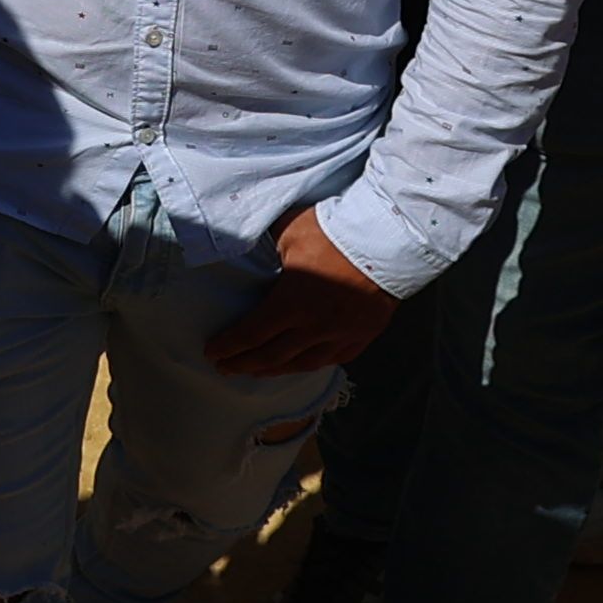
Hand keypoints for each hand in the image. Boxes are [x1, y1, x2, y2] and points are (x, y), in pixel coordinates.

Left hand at [207, 203, 403, 380]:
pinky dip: (311, 364)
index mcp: (291, 303)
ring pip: (302, 363)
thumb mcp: (289, 230)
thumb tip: (245, 244)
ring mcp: (341, 335)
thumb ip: (267, 246)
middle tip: (226, 368)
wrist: (390, 240)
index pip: (252, 334)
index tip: (213, 352)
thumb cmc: (335, 230)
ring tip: (256, 371)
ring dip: (275, 370)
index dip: (230, 346)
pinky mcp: (363, 335)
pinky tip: (300, 364)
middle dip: (245, 364)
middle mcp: (314, 327)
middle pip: (272, 356)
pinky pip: (332, 358)